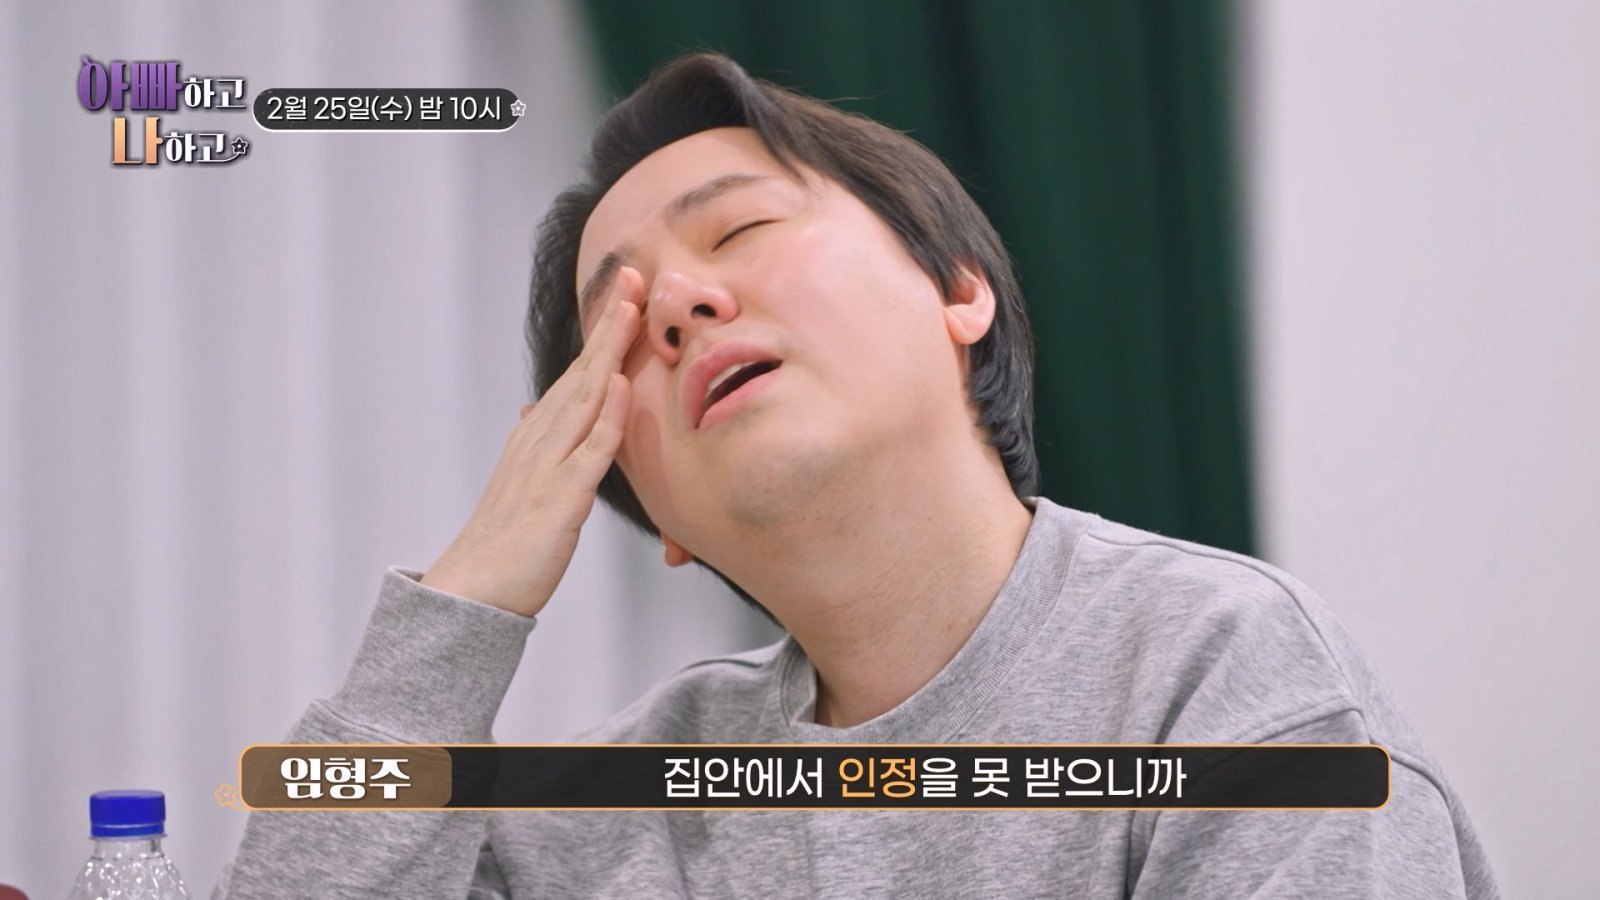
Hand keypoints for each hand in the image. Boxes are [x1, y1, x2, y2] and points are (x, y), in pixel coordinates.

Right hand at [420, 267, 642, 615]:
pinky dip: (607, 419)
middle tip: (631, 276)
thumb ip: (534, 446)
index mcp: (535, 437)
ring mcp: (547, 468)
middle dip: (608, 325)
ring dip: (609, 354)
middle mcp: (539, 442)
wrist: (471, 594)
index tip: (623, 293)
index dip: (601, 334)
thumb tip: (532, 410)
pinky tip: (623, 389)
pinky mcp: (558, 501)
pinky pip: (588, 454)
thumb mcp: (521, 484)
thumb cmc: (504, 547)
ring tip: (631, 311)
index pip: (576, 375)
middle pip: (581, 373)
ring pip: (585, 399)